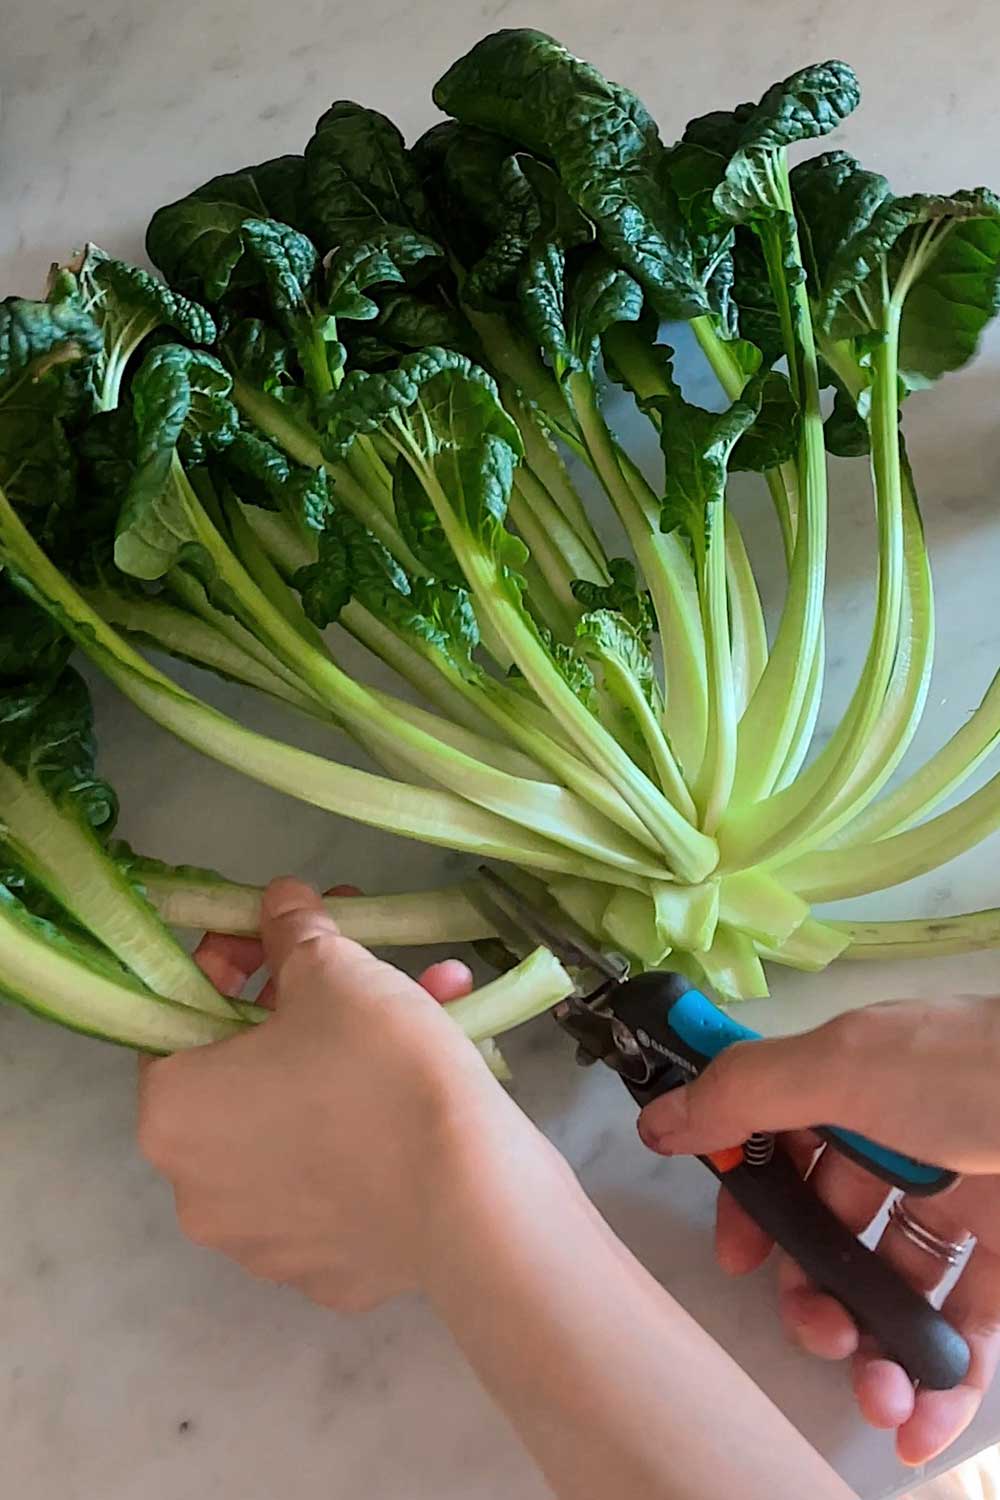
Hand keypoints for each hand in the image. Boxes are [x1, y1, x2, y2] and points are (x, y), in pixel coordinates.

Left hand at [137, 877, 548, 1310]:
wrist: (473, 1203)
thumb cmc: (379, 1070)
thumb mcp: (335, 971)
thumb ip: (292, 929)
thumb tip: (278, 902)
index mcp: (173, 1114)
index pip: (175, 1018)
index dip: (230, 963)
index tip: (282, 936)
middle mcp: (198, 1190)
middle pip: (242, 1072)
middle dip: (306, 1008)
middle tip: (360, 968)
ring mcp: (263, 1244)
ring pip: (299, 1123)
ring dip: (352, 1058)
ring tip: (433, 1004)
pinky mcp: (328, 1273)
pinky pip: (340, 1180)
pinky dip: (371, 1128)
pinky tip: (433, 1088)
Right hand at [638, 996, 999, 1465]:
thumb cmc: (968, 1074)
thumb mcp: (847, 1066)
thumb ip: (748, 1093)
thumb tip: (659, 1120)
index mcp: (854, 1082)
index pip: (777, 1138)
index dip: (752, 1197)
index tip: (738, 1253)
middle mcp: (899, 1139)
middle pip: (831, 1224)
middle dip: (810, 1288)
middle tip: (813, 1328)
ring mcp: (958, 1200)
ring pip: (892, 1283)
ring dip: (870, 1346)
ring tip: (871, 1390)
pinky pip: (963, 1325)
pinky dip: (939, 1381)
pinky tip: (918, 1425)